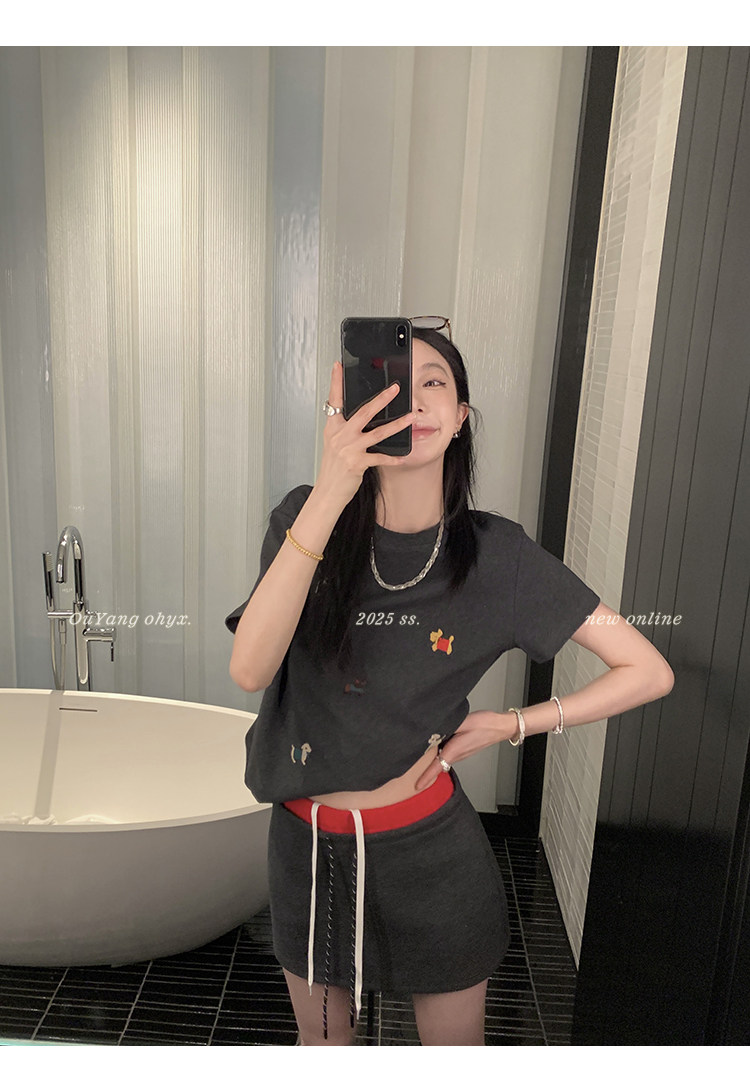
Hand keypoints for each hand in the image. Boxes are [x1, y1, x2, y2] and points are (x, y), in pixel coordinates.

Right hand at [314, 361, 415, 509]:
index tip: (338, 366)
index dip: (336, 382)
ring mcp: (349, 449)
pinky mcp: (357, 463)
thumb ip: (345, 428)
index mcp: (333, 428)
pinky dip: (392, 458)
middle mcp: (340, 435)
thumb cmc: (333, 468)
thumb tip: (361, 416)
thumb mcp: (334, 443)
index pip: (334, 400)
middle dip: (381, 399)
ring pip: (377, 432)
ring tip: (410, 417)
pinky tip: (403, 457)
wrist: (328, 491)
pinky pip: (380, 457)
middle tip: (394, 388)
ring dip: (397, 424)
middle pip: (363, 412)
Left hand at [414, 710, 519, 791]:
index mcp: (455, 749)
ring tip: (420, 760)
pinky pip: (449, 754)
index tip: (417, 786)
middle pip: (438, 765)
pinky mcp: (465, 749)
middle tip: (413, 774)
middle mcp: (458, 754)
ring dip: (433, 762)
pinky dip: (441, 754)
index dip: (426, 777)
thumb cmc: (485, 724)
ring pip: (444, 759)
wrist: (500, 726)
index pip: (437, 767)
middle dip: (426, 772)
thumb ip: (446, 726)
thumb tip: (432, 729)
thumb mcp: (463, 721)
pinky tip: (437, 746)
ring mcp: (462, 753)